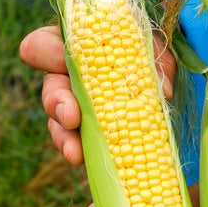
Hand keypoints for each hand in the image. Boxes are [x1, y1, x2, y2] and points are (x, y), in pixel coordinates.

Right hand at [19, 25, 177, 165]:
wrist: (160, 75)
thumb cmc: (149, 49)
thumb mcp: (155, 49)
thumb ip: (156, 63)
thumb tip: (164, 92)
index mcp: (73, 46)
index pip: (42, 45)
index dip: (48, 53)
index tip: (65, 60)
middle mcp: (67, 77)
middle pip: (50, 88)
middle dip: (57, 103)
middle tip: (71, 117)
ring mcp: (76, 105)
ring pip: (59, 122)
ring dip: (64, 137)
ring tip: (74, 153)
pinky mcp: (89, 130)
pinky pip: (77, 142)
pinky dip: (83, 151)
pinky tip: (86, 161)